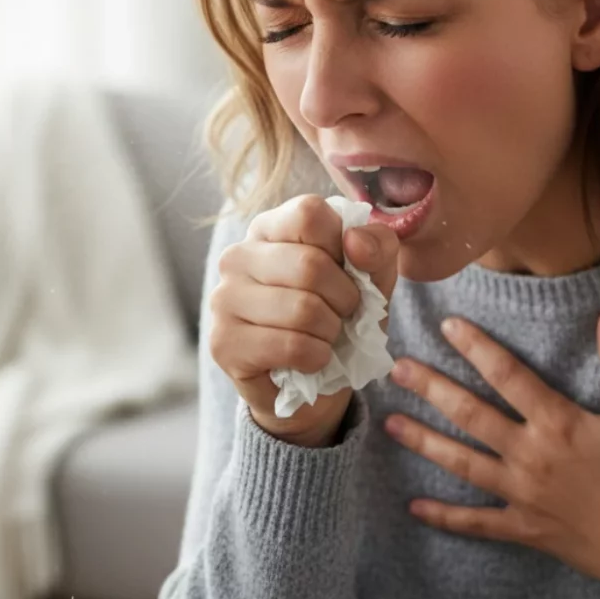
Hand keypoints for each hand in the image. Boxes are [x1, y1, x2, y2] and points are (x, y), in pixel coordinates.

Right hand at [211, 194, 398, 447]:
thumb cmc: (340, 316)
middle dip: (345, 298)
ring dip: (331, 332)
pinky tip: (311, 359)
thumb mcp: (372, 276)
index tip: (346, 272)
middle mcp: (238, 255)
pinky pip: (290, 345)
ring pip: (302, 308)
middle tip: (343, 315)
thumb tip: (355, 241)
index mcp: (270, 227)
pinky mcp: (223, 342)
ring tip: (326, 337)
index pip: (309, 214)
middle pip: (310, 264)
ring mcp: (224, 298)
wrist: (313, 384)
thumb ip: (377, 247)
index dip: (343, 247)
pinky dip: (317, 357)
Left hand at [384, 311, 599, 598]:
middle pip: (470, 415)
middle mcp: (530, 456)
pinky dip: (444, 516)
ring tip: (389, 423)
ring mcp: (522, 495)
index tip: (447, 326)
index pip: (508, 376)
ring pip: (461, 463)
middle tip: (397, 368)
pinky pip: (476, 523)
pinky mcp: (524, 529)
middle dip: (431, 388)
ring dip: (424, 441)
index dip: (476, 347)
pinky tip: (415, 506)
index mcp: (558, 424)